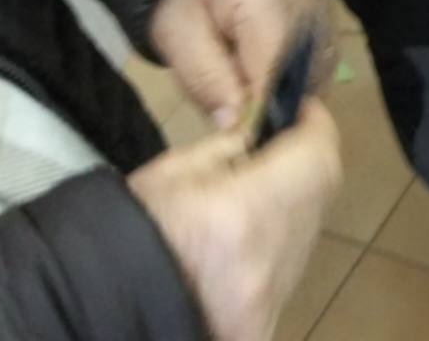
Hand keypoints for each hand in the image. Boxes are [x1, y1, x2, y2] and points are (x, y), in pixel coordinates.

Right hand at [129, 101, 340, 340]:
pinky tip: (246, 237)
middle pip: (321, 191)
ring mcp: (275, 293)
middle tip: (281, 146)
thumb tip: (261, 135)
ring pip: (308, 229)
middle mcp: (273, 256)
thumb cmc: (130, 235)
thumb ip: (225, 148)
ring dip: (294, 203)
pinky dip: (278, 242)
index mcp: (245, 211)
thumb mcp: (169, 174)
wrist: (106, 312)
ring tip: (254, 195)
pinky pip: (289, 266)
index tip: (302, 110)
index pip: (316, 153)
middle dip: (308, 161)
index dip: (316, 125)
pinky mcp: (268, 318)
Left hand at [150, 0, 336, 129]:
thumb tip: (236, 124)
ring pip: (320, 66)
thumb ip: (204, 79)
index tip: (237, 130)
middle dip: (273, 99)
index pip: (275, 67)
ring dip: (289, 88)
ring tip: (253, 82)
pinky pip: (324, 53)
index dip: (258, 108)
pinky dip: (300, 72)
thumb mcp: (175, 33)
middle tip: (240, 107)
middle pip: (304, 70)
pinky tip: (271, 68)